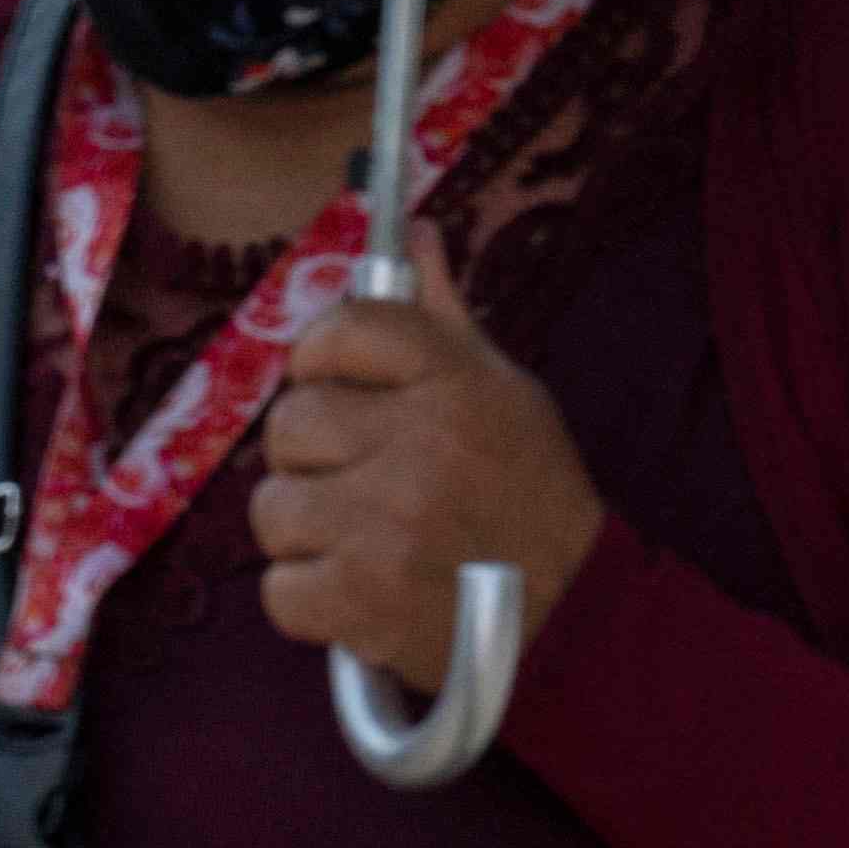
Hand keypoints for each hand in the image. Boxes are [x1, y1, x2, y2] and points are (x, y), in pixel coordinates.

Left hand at [252, 238, 606, 699]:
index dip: (323, 359)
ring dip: (310, 534)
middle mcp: (421, 445)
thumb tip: (412, 236)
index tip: (337, 389)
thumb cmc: (530, 493)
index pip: (345, 329)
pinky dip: (312, 600)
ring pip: (273, 507)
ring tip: (369, 543)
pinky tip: (362, 594)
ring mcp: (387, 524)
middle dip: (316, 458)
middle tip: (367, 483)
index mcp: (457, 384)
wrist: (575, 611)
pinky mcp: (361, 599)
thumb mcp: (503, 393)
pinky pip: (278, 588)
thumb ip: (441, 320)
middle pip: (291, 424)